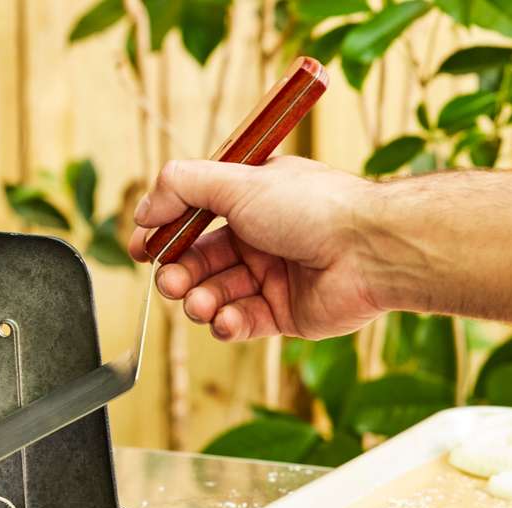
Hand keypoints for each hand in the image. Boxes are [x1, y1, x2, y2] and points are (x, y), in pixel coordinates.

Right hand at [128, 156, 382, 341]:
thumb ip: (183, 187)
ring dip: (199, 300)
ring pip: (215, 294)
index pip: (194, 216)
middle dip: (178, 273)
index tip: (142, 247)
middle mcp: (260, 237)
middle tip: (170, 280)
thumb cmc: (315, 208)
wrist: (369, 251)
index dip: (165, 232)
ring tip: (200, 302)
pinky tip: (225, 319)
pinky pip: (241, 322)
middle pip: (199, 260)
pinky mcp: (283, 314)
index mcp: (251, 200)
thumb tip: (144, 209)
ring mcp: (271, 277)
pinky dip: (227, 323)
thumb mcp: (238, 181)